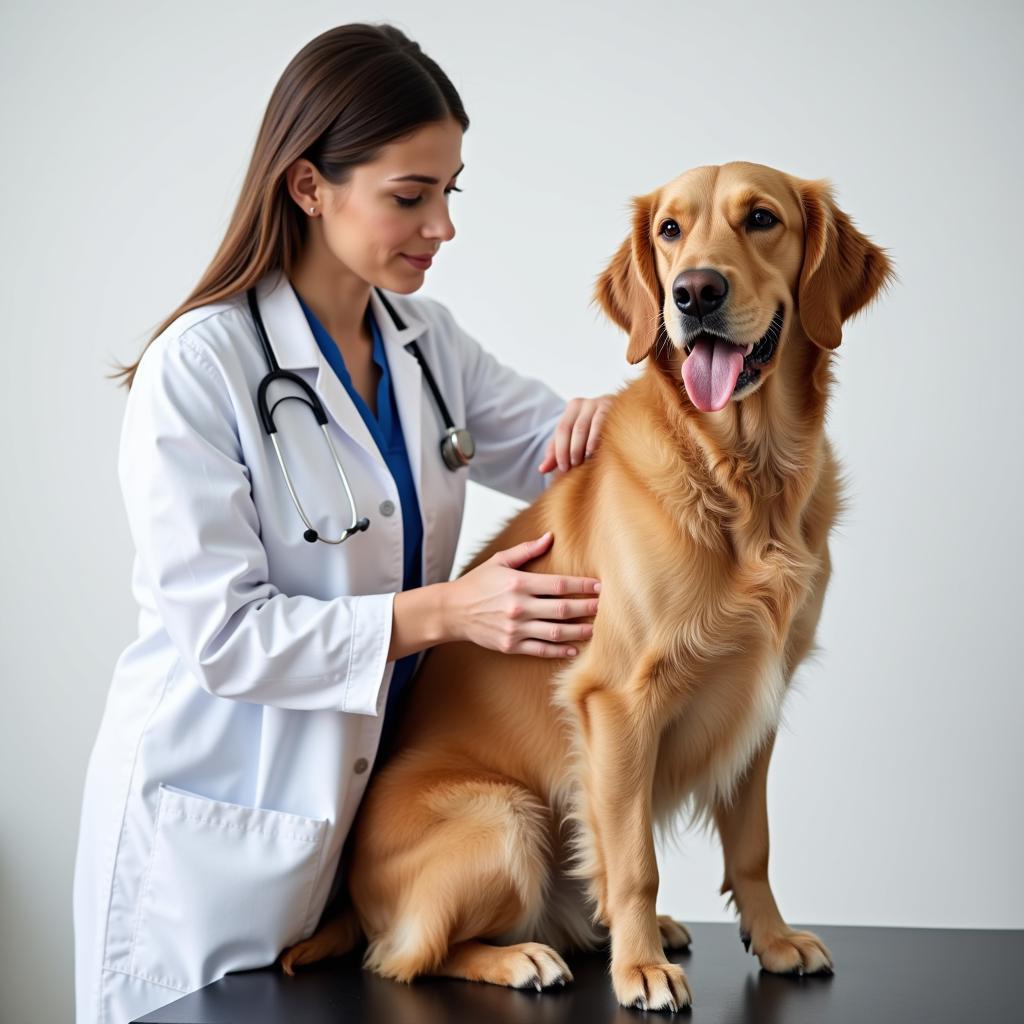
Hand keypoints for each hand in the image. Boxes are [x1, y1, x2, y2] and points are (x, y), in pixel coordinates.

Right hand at [445, 532, 600, 658]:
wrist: (453, 611)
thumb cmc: (478, 583)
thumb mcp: (500, 561)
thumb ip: (527, 550)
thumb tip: (550, 537)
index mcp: (518, 583)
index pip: (559, 585)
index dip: (582, 586)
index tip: (599, 587)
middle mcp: (519, 607)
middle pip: (562, 609)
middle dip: (587, 608)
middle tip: (605, 607)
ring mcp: (515, 628)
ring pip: (556, 632)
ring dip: (578, 630)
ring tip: (594, 628)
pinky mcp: (511, 645)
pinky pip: (541, 650)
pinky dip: (559, 651)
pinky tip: (573, 648)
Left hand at [538, 395, 614, 474]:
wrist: (625, 419)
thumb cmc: (595, 433)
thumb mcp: (573, 440)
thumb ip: (557, 453)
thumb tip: (541, 470)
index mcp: (572, 408)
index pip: (561, 430)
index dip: (559, 450)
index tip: (562, 468)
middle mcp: (585, 403)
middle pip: (571, 428)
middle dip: (570, 449)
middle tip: (572, 466)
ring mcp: (600, 403)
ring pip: (583, 427)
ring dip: (581, 446)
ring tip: (582, 461)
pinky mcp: (613, 407)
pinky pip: (601, 423)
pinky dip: (595, 438)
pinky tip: (593, 451)